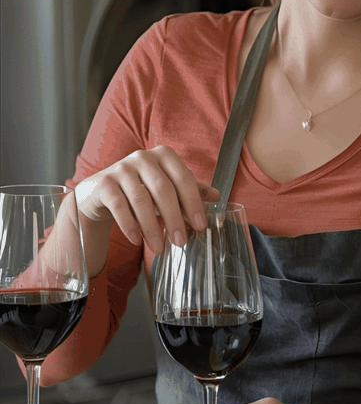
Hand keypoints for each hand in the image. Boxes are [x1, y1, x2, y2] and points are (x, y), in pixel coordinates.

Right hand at [74, 145, 218, 267]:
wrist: (100, 194)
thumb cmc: (141, 190)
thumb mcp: (167, 188)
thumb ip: (190, 190)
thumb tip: (217, 196)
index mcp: (164, 155)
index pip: (184, 179)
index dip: (194, 203)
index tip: (200, 226)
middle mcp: (143, 157)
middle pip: (164, 189)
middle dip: (175, 218)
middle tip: (181, 242)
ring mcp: (121, 168)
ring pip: (141, 199)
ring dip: (152, 227)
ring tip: (159, 248)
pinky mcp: (104, 182)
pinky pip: (119, 205)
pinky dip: (129, 224)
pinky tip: (136, 240)